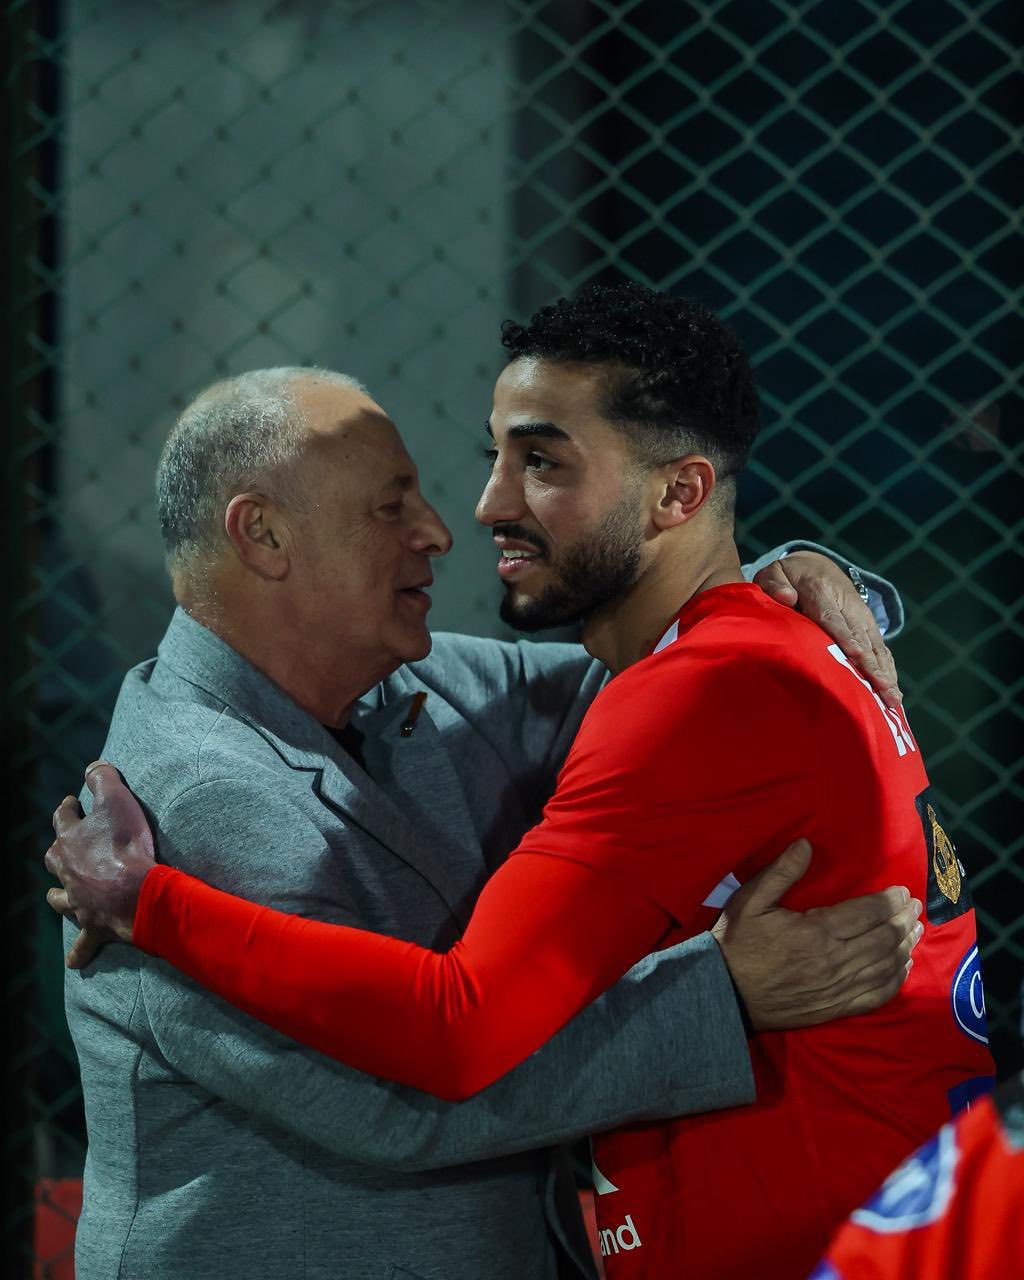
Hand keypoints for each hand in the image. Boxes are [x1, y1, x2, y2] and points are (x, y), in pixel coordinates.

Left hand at [44, 762, 155, 968]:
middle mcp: (68, 871)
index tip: (71, 802)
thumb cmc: (126, 845)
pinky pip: (83, 943)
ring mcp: (79, 900)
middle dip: (57, 851)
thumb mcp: (116, 799)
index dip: (67, 808)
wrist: (136, 892)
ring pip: (59, 898)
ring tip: (56, 895)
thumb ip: (102, 777)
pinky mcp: (93, 925)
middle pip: (54, 858)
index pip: (63, 819)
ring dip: (57, 896)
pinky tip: (74, 962)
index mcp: (72, 841)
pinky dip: (79, 952)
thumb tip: (92, 765)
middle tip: (64, 845)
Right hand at [711, 838, 922, 1030]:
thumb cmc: (736, 942)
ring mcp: (837, 988)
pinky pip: (876, 995)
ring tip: (916, 931)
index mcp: (816, 931)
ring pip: (884, 966)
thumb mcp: (750, 900)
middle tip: (915, 907)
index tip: (902, 891)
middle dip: (903, 920)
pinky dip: (895, 980)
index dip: (889, 901)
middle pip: (882, 939)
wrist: (724, 992)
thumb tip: (806, 844)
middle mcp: (834, 960)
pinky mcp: (835, 1007)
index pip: (866, 913)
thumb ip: (781, 872)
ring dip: (905, 946)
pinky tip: (903, 968)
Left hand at [753, 551, 900, 708]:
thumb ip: (776, 585)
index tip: (857, 656)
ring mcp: (861, 615)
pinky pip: (880, 648)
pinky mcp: (868, 625)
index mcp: (821, 591)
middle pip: (860, 637)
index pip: (833, 617)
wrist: (816, 565)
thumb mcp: (774, 574)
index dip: (846, 637)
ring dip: (885, 673)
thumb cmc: (789, 577)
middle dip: (872, 665)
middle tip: (882, 689)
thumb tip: (786, 597)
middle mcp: (847, 604)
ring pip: (875, 646)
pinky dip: (888, 669)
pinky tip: (893, 692)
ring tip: (893, 699)